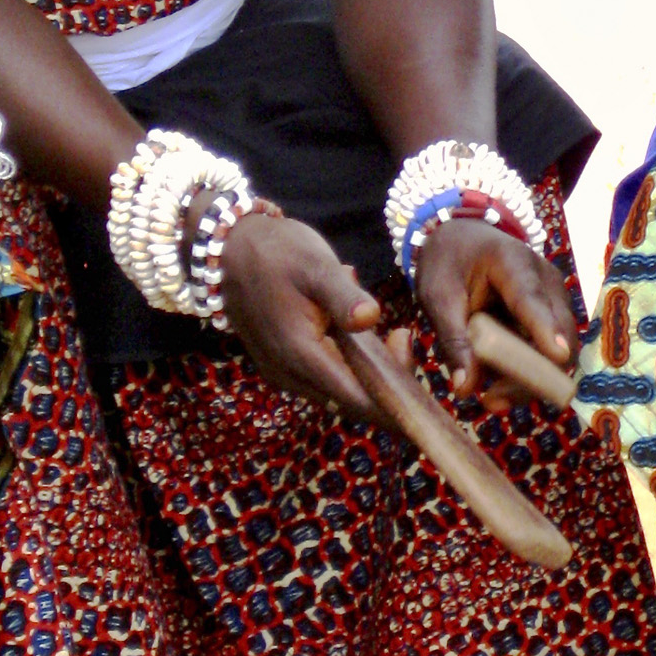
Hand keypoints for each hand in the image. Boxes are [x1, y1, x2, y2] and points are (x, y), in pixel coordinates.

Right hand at [217, 211, 408, 419]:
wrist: (228, 249)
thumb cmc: (276, 252)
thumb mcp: (316, 265)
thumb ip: (344, 297)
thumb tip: (371, 319)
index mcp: (301, 355)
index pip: (358, 401)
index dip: (395, 407)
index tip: (426, 399)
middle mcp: (290, 375)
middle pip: (352, 400)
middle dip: (386, 379)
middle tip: (402, 336)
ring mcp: (282, 373)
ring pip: (338, 390)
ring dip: (366, 369)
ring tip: (379, 325)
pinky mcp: (280, 365)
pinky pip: (323, 377)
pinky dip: (346, 362)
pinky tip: (348, 325)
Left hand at [413, 218, 578, 409]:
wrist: (463, 240)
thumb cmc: (448, 262)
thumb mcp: (437, 297)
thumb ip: (453, 341)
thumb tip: (465, 389)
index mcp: (512, 261)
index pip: (531, 299)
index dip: (545, 329)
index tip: (557, 356)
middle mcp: (545, 278)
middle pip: (557, 334)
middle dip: (533, 375)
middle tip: (492, 402)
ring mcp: (554, 297)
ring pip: (560, 350)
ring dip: (531, 379)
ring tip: (492, 399)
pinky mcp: (553, 315)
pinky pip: (551, 352)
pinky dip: (530, 372)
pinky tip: (501, 385)